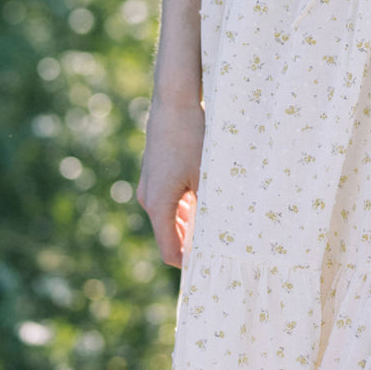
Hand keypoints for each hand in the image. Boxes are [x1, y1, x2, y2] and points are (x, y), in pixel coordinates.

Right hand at [137, 93, 204, 267]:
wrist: (174, 102)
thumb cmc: (193, 138)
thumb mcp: (207, 176)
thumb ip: (209, 208)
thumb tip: (222, 235)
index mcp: (158, 205)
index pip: (170, 251)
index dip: (189, 264)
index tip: (211, 267)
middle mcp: (148, 200)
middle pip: (170, 236)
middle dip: (192, 245)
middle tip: (220, 250)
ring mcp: (149, 186)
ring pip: (169, 219)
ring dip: (190, 226)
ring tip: (218, 225)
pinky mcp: (154, 175)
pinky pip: (169, 202)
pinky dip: (185, 209)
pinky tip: (207, 201)